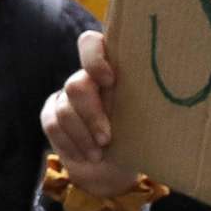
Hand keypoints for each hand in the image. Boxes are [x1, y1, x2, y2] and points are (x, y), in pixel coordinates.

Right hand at [41, 30, 137, 197]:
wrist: (118, 166)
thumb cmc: (140, 136)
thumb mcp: (148, 118)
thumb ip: (144, 99)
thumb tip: (158, 92)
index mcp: (111, 68)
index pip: (90, 44)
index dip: (94, 59)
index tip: (110, 81)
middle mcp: (86, 77)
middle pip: (76, 85)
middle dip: (91, 116)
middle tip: (107, 139)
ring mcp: (66, 96)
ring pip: (64, 109)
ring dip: (82, 136)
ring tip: (98, 155)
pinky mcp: (52, 115)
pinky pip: (53, 124)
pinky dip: (70, 144)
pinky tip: (85, 156)